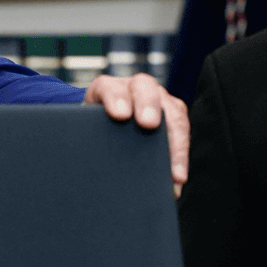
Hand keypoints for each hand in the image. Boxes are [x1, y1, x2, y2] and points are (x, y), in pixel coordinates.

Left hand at [83, 73, 189, 197]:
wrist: (101, 126)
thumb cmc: (91, 129)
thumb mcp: (84, 129)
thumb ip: (85, 136)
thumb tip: (85, 161)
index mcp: (106, 88)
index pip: (109, 87)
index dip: (115, 98)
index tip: (119, 115)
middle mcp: (134, 87)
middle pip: (145, 88)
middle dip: (148, 106)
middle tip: (147, 124)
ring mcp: (157, 98)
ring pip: (172, 111)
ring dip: (174, 140)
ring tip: (172, 172)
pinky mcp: (173, 113)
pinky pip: (182, 131)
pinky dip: (180, 156)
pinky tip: (176, 179)